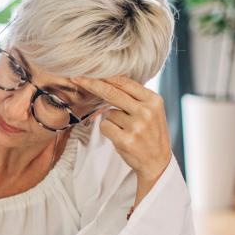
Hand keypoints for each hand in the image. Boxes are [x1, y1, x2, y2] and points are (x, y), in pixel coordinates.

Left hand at [72, 75, 171, 201]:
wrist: (157, 161)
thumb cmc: (150, 133)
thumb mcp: (151, 111)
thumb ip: (134, 97)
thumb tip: (108, 80)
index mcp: (153, 100)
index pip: (125, 82)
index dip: (105, 76)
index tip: (89, 72)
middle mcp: (146, 111)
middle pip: (112, 92)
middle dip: (92, 85)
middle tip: (77, 79)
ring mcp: (136, 126)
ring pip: (108, 112)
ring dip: (111, 119)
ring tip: (126, 129)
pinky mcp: (125, 139)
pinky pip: (105, 126)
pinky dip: (108, 130)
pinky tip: (121, 137)